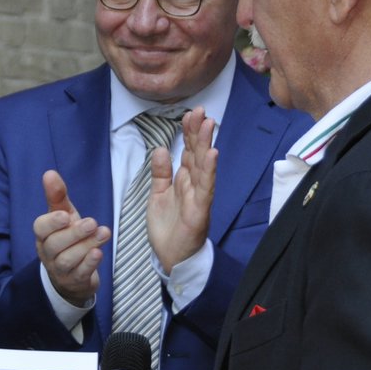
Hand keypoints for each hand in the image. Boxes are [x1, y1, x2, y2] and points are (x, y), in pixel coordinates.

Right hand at [33, 170, 109, 306]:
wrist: (73, 275)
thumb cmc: (67, 239)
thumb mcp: (64, 216)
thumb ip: (57, 196)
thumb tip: (49, 173)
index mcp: (44, 235)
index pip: (40, 228)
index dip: (52, 222)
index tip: (66, 215)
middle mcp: (48, 253)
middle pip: (55, 244)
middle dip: (74, 233)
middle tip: (92, 222)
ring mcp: (60, 270)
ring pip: (67, 260)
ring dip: (85, 246)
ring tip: (103, 234)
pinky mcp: (74, 281)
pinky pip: (79, 274)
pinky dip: (89, 264)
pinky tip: (99, 253)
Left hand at [147, 108, 217, 272]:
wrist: (171, 258)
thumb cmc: (167, 228)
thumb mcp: (158, 195)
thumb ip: (161, 173)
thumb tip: (162, 149)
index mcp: (183, 180)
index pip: (187, 151)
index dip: (188, 133)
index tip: (189, 114)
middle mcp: (194, 185)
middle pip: (197, 154)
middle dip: (199, 132)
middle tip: (201, 111)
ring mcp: (199, 196)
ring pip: (204, 166)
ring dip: (206, 145)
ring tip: (208, 124)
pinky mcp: (200, 210)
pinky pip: (206, 188)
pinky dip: (209, 171)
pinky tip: (212, 155)